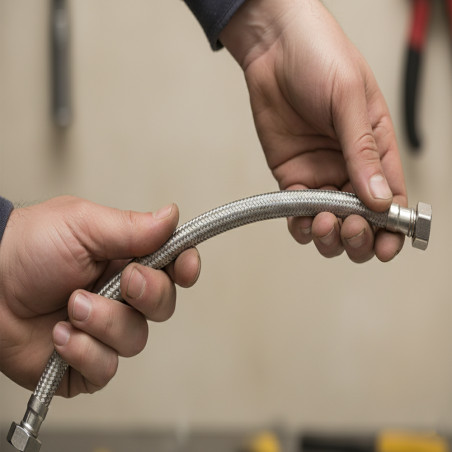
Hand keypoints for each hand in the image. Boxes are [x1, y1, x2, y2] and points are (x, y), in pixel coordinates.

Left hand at [0, 196, 199, 395]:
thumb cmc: (27, 247)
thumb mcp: (81, 225)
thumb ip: (131, 226)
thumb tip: (172, 216)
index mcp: (126, 259)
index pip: (172, 266)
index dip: (186, 268)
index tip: (185, 268)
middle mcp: (121, 295)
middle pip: (163, 305)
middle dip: (147, 295)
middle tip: (123, 282)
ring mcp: (104, 329)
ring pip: (135, 339)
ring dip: (104, 323)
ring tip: (71, 307)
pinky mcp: (84, 360)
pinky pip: (106, 368)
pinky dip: (83, 353)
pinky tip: (60, 336)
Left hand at [221, 0, 406, 261]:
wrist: (274, 49)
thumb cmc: (320, 59)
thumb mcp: (349, 100)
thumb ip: (362, 151)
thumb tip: (379, 199)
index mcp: (376, 149)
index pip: (392, 199)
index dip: (392, 229)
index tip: (385, 246)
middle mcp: (350, 167)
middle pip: (362, 220)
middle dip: (358, 236)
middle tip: (349, 227)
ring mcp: (320, 174)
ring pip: (330, 223)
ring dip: (329, 235)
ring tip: (324, 222)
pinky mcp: (291, 176)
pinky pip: (297, 212)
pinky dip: (300, 225)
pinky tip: (302, 222)